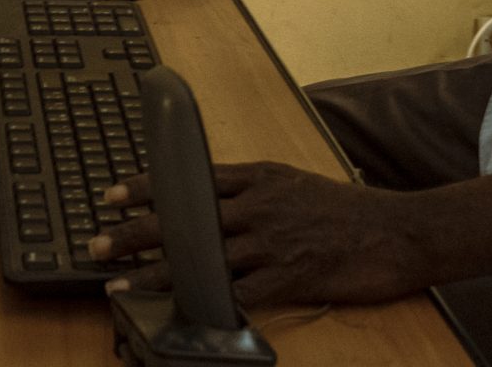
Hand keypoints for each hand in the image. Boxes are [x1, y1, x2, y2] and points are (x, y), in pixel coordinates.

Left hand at [88, 162, 430, 306]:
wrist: (394, 231)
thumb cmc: (344, 210)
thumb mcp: (291, 183)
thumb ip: (250, 190)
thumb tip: (209, 198)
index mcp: (257, 178)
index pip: (188, 179)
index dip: (145, 187)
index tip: (110, 195)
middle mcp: (257, 206)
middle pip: (183, 217)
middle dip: (134, 231)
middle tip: (96, 244)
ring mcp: (270, 242)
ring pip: (200, 257)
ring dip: (155, 273)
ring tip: (120, 284)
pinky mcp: (286, 277)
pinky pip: (235, 292)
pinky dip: (204, 303)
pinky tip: (178, 313)